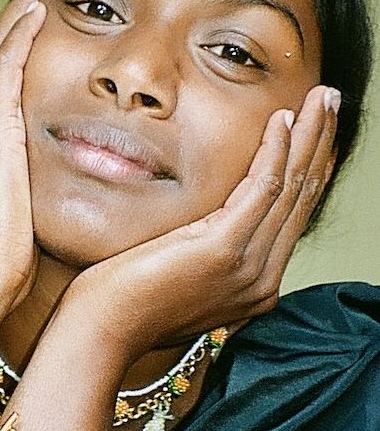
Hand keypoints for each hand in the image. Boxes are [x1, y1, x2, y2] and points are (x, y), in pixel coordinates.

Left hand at [64, 84, 338, 364]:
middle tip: (330, 100)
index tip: (315, 130)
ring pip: (292, 188)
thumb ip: (202, 255)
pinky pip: (263, 189)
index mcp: (254, 284)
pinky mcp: (224, 250)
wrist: (101, 332)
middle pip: (302, 197)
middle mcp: (261, 279)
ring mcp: (247, 267)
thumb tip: (201, 231)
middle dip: (320, 143)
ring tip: (322, 98)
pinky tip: (282, 121)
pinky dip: (276, 151)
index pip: (292, 215)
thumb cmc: (123, 303)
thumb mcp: (177, 276)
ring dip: (310, 136)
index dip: (309, 168)